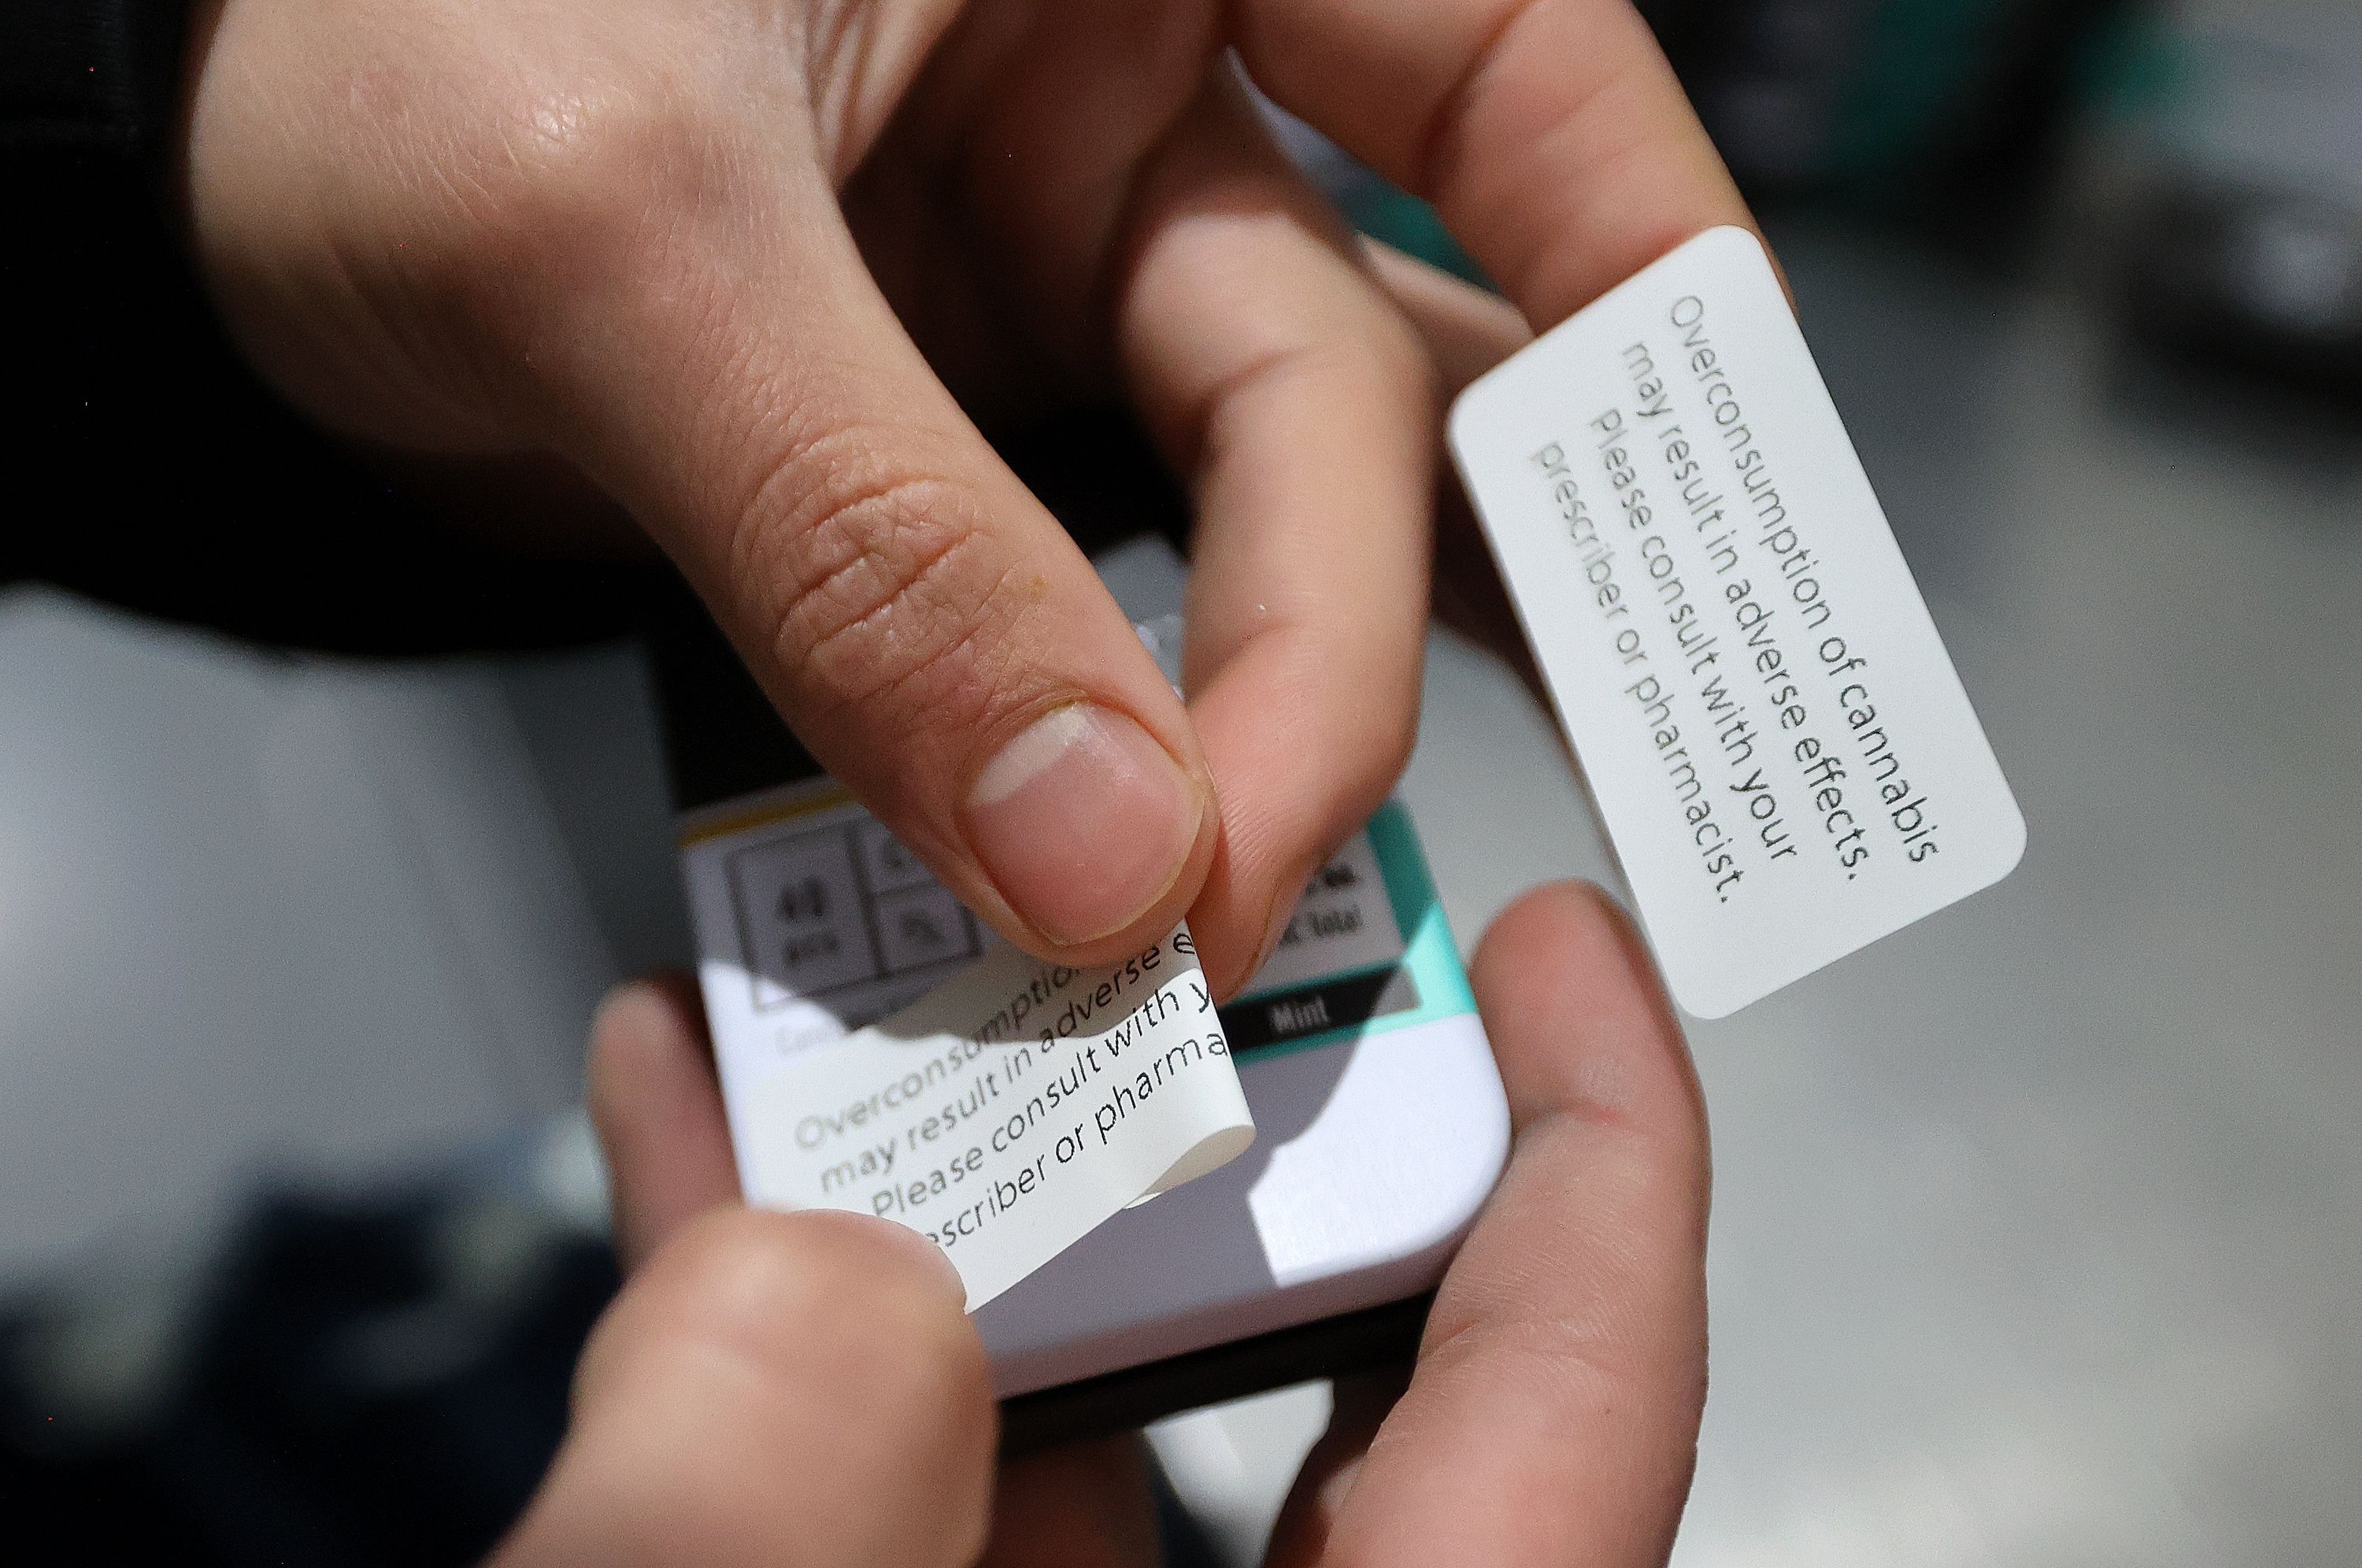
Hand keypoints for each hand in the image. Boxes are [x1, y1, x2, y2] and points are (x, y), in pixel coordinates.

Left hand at [182, 0, 1748, 989]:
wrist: (184, 168)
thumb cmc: (356, 32)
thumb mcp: (610, 230)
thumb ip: (868, 534)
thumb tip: (1100, 850)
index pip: (1513, 68)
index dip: (1650, 288)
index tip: (1692, 527)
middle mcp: (1146, 80)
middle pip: (1374, 362)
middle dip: (1370, 620)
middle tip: (1335, 846)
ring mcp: (1062, 269)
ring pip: (1262, 507)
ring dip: (1293, 702)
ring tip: (1302, 890)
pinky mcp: (972, 423)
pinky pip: (1109, 596)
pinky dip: (1130, 734)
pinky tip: (1154, 858)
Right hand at [495, 880, 1708, 1565]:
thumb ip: (779, 1523)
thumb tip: (827, 1278)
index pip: (1578, 1414)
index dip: (1606, 1153)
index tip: (1562, 934)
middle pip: (1297, 1357)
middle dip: (1193, 1101)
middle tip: (1133, 890)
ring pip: (1048, 1400)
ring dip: (943, 1165)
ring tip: (861, 942)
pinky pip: (873, 1472)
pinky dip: (786, 1311)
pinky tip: (686, 1113)